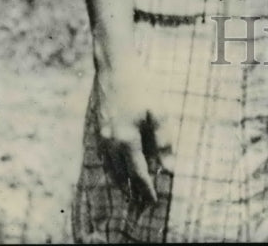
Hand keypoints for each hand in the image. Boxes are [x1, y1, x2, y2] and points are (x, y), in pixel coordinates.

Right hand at [94, 61, 167, 204]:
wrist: (114, 65)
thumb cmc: (140, 85)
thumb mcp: (158, 111)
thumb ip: (163, 141)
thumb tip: (170, 168)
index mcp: (127, 140)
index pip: (138, 174)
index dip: (147, 189)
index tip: (154, 201)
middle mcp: (111, 142)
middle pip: (122, 175)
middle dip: (133, 189)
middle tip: (142, 201)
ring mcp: (101, 135)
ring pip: (110, 167)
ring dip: (121, 181)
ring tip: (131, 190)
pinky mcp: (98, 127)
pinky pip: (104, 156)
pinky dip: (112, 167)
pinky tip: (118, 167)